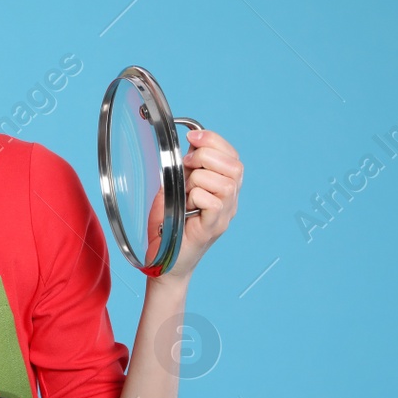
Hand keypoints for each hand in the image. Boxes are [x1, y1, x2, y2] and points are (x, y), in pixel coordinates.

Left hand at [165, 127, 241, 279]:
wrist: (162, 260)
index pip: (233, 156)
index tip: (191, 138)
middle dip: (206, 157)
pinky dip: (196, 197)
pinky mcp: (212, 228)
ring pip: (225, 183)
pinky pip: (214, 202)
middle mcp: (230, 202)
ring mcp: (224, 216)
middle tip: (185, 167)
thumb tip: (193, 142)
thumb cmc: (168, 224)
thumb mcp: (175, 186)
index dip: (214, 141)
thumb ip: (187, 167)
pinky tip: (186, 207)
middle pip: (235, 167)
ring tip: (184, 193)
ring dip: (198, 180)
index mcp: (224, 188)